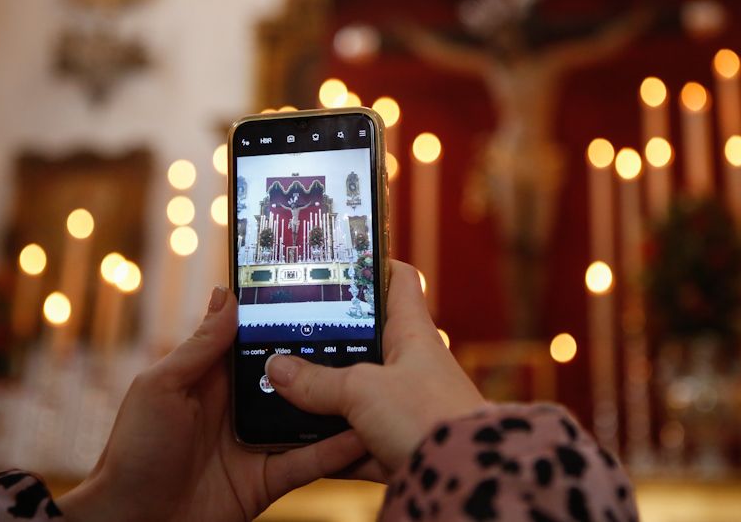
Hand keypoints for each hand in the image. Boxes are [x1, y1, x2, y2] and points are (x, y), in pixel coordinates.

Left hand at [59, 287, 366, 521]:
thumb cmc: (132, 452)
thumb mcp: (161, 388)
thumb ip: (200, 346)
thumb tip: (227, 294)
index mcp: (214, 377)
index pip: (257, 340)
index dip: (285, 319)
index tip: (322, 294)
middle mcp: (241, 406)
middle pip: (292, 377)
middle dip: (325, 359)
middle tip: (367, 337)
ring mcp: (257, 443)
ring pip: (307, 418)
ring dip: (336, 404)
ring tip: (375, 382)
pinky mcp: (267, 480)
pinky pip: (308, 463)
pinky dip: (335, 451)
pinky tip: (362, 435)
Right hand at [265, 261, 486, 472]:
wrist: (464, 481)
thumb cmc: (430, 418)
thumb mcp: (363, 391)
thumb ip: (317, 381)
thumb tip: (277, 368)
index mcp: (413, 333)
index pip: (399, 280)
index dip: (373, 263)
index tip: (341, 258)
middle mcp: (412, 364)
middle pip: (368, 339)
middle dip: (330, 340)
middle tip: (290, 332)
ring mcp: (406, 406)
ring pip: (358, 393)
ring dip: (325, 396)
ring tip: (283, 388)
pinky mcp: (399, 444)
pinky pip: (356, 440)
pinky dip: (331, 444)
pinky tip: (299, 443)